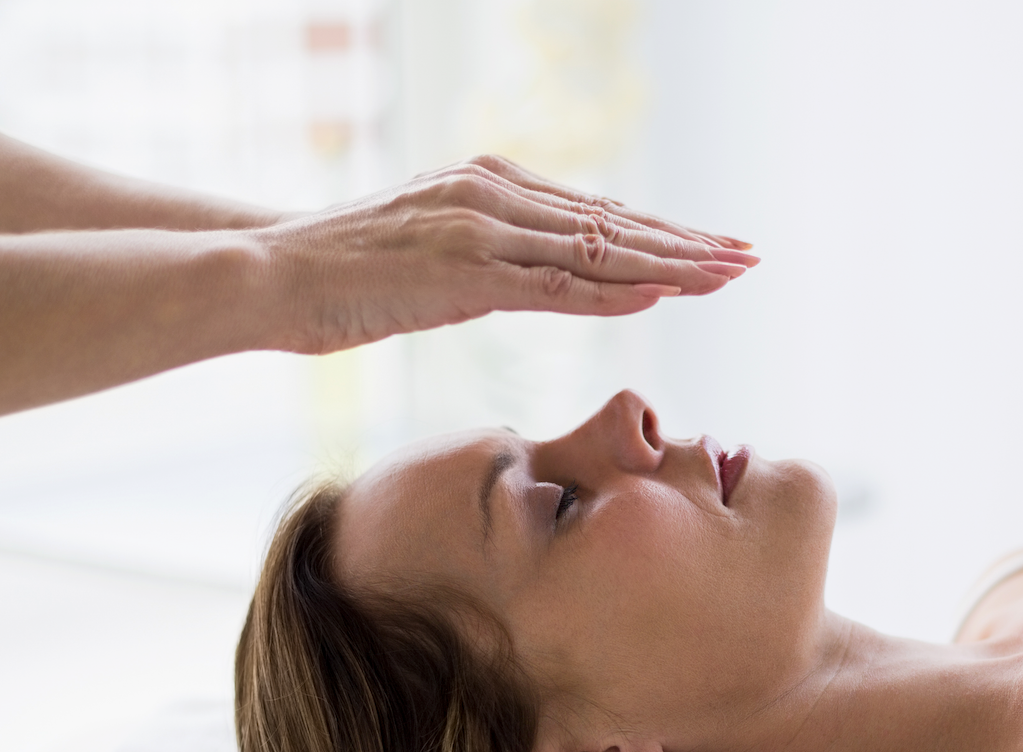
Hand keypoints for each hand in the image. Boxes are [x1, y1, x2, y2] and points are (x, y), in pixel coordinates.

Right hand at [254, 155, 757, 354]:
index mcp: (491, 187)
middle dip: (689, 242)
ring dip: (673, 264)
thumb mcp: (433, 260)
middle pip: (614, 222)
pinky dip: (616, 291)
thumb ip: (493, 260)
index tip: (715, 248)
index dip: (663, 234)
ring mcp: (483, 231)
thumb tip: (547, 276)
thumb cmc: (343, 275)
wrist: (271, 273)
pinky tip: (665, 294)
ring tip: (731, 273)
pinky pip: (556, 285)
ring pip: (599, 250)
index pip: (598, 213)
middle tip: (751, 255)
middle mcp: (495, 196)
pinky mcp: (465, 273)